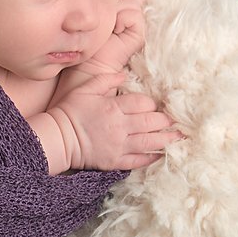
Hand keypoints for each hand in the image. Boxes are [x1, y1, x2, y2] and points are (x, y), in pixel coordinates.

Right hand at [47, 70, 185, 171]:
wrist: (57, 139)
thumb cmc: (70, 111)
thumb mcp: (86, 88)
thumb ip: (106, 79)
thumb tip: (125, 74)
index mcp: (113, 107)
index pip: (142, 104)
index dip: (152, 104)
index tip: (156, 106)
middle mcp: (119, 127)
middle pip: (151, 123)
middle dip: (166, 121)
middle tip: (178, 120)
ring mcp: (118, 146)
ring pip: (149, 142)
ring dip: (167, 139)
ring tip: (180, 137)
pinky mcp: (115, 161)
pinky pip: (138, 161)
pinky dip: (152, 158)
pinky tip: (162, 154)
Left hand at [70, 0, 146, 77]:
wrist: (86, 64)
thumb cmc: (83, 38)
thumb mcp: (92, 10)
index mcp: (119, 7)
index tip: (97, 1)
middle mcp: (128, 14)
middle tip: (103, 15)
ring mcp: (134, 24)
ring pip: (132, 2)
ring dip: (116, 10)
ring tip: (108, 24)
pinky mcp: (138, 35)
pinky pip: (134, 14)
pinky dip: (122, 19)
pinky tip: (114, 29)